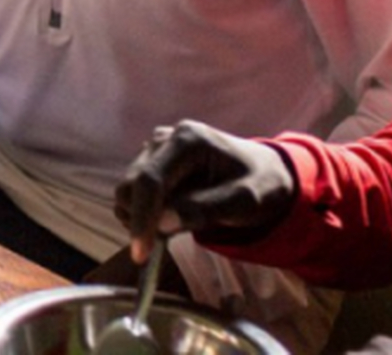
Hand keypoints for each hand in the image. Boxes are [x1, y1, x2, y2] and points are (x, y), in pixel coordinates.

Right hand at [114, 122, 298, 259]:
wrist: (264, 174)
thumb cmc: (260, 186)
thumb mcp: (243, 202)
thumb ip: (204, 211)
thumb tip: (161, 224)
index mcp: (188, 139)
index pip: (150, 179)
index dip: (142, 217)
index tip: (142, 252)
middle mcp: (164, 138)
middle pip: (131, 184)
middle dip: (141, 218)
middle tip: (166, 242)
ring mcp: (155, 149)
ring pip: (127, 190)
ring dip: (143, 217)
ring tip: (178, 225)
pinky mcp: (151, 162)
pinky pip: (134, 193)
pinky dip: (145, 213)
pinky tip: (172, 216)